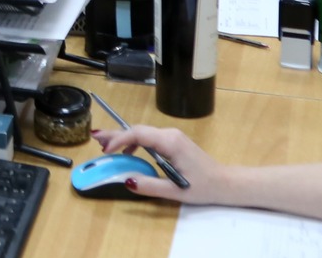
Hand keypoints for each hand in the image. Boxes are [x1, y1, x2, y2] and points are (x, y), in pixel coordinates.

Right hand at [91, 126, 230, 204]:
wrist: (225, 183)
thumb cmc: (204, 187)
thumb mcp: (175, 191)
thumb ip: (150, 185)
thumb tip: (127, 180)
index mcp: (170, 142)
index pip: (138, 134)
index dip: (119, 140)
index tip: (106, 150)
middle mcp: (170, 134)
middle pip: (138, 130)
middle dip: (116, 134)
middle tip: (95, 138)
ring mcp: (172, 137)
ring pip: (142, 133)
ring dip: (124, 137)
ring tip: (105, 144)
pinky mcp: (173, 142)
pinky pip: (149, 138)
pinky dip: (135, 142)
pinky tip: (128, 152)